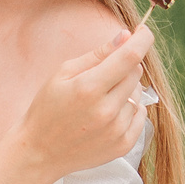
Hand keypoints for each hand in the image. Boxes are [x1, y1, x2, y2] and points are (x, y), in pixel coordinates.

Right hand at [11, 26, 154, 182]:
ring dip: (125, 90)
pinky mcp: (123, 145)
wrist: (40, 152)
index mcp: (88, 88)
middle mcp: (106, 110)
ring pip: (138, 94)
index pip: (130, 56)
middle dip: (126, 65)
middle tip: (106, 72)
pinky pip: (140, 115)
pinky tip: (109, 114)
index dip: (142, 39)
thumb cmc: (48, 108)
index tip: (144, 31)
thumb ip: (97, 54)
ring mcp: (116, 130)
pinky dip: (130, 109)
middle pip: (136, 73)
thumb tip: (126, 36)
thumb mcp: (63, 74)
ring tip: (101, 100)